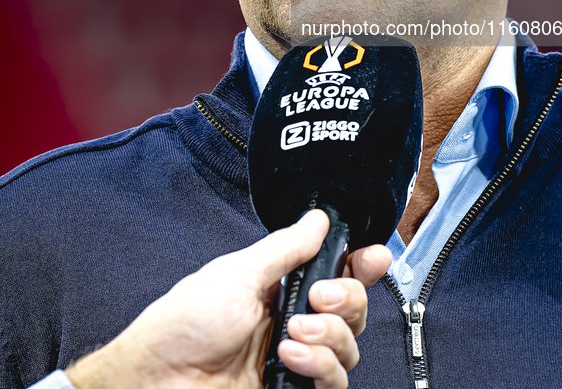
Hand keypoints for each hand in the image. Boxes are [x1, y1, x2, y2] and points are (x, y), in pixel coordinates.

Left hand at [66, 209, 390, 388]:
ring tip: (294, 333)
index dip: (361, 264)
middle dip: (347, 298)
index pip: (336, 273)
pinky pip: (334, 383)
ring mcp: (296, 361)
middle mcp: (294, 323)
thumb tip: (318, 219)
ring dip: (330, 336)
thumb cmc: (184, 324)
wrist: (157, 378)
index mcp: (281, 288)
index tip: (374, 256)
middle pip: (353, 310)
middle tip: (319, 296)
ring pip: (349, 348)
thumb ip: (284, 249)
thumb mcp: (237, 274)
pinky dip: (321, 367)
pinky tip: (292, 358)